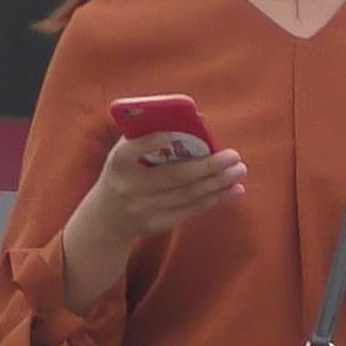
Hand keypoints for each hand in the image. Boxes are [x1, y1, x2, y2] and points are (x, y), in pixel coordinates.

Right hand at [63, 126, 246, 310]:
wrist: (106, 218)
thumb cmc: (124, 174)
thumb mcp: (125, 155)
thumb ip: (148, 137)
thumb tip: (198, 121)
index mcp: (118, 163)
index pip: (132, 150)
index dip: (153, 141)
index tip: (175, 133)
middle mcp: (129, 187)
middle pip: (173, 176)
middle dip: (208, 166)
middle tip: (234, 156)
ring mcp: (143, 209)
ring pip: (187, 195)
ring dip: (217, 183)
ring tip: (239, 171)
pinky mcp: (157, 225)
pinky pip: (190, 211)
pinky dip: (213, 199)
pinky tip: (232, 190)